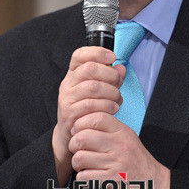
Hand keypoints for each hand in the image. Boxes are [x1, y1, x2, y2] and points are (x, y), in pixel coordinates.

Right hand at [52, 47, 125, 184]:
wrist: (72, 136)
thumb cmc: (87, 110)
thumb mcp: (98, 91)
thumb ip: (110, 78)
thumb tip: (121, 68)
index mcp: (73, 74)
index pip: (79, 55)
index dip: (97, 52)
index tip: (112, 57)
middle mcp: (67, 84)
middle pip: (89, 69)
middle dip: (110, 75)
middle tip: (118, 84)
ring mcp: (66, 99)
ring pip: (92, 87)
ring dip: (111, 92)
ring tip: (117, 99)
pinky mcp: (69, 114)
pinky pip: (91, 106)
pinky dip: (106, 106)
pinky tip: (113, 109)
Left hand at [69, 112, 170, 188]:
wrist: (157, 187)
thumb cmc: (138, 163)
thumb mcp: (129, 139)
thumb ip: (109, 129)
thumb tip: (82, 122)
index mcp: (123, 133)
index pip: (96, 117)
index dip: (81, 123)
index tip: (78, 131)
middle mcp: (120, 146)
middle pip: (82, 137)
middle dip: (74, 145)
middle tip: (78, 151)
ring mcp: (116, 165)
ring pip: (80, 158)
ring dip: (78, 165)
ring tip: (85, 167)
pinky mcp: (111, 183)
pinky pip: (83, 177)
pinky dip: (83, 179)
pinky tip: (91, 178)